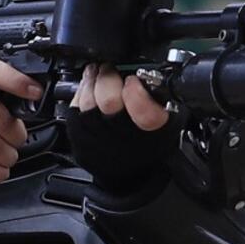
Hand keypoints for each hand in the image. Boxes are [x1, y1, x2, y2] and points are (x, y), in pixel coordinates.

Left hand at [66, 63, 181, 192]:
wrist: (131, 174)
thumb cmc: (150, 143)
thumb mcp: (170, 121)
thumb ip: (161, 97)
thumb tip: (146, 76)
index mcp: (152, 131)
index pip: (142, 109)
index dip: (135, 89)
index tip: (133, 81)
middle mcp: (123, 139)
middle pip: (108, 100)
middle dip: (108, 78)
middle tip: (110, 69)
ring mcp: (98, 141)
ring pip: (87, 102)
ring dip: (91, 81)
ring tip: (97, 73)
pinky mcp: (80, 141)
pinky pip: (74, 109)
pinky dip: (80, 93)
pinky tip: (88, 87)